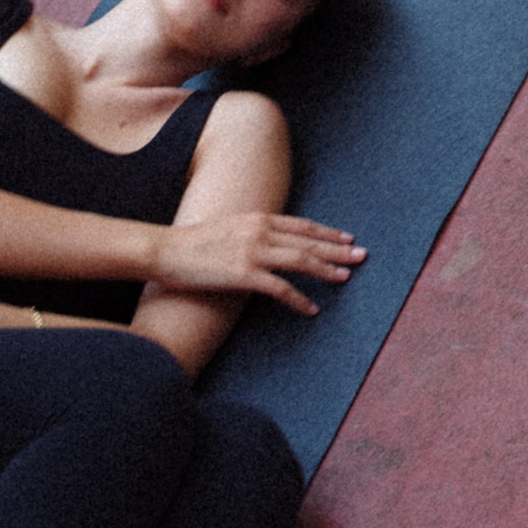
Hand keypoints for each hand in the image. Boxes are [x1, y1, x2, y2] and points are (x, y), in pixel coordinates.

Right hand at [148, 212, 364, 314]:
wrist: (165, 250)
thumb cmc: (192, 243)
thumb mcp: (228, 227)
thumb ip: (251, 232)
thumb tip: (270, 240)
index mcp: (257, 218)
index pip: (302, 225)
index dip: (326, 232)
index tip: (347, 238)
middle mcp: (260, 231)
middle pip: (308, 241)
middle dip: (338, 249)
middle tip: (362, 256)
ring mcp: (253, 252)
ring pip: (301, 261)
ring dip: (326, 270)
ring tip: (345, 278)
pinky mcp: (243, 274)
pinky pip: (280, 288)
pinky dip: (299, 299)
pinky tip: (312, 309)